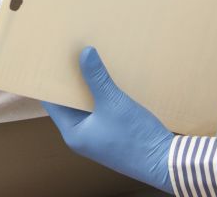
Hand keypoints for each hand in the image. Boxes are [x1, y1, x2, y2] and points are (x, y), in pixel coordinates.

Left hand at [44, 47, 173, 192]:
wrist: (165, 163)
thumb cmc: (135, 138)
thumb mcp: (113, 103)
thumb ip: (97, 77)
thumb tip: (84, 52)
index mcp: (73, 133)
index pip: (53, 103)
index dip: (51, 81)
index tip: (51, 60)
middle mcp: (82, 136)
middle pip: (69, 103)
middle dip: (72, 80)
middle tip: (71, 54)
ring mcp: (98, 136)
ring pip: (87, 105)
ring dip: (89, 86)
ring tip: (90, 60)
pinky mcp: (113, 134)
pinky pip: (101, 110)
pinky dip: (102, 95)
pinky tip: (109, 78)